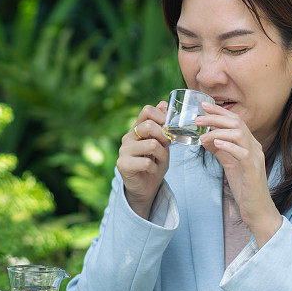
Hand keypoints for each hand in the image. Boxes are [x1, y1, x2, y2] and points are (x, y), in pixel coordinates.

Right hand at [117, 101, 170, 218]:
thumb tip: (164, 103)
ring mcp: (123, 150)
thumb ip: (163, 125)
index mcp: (138, 128)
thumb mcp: (163, 142)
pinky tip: (151, 170)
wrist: (147, 187)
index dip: (161, 116)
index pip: (147, 110)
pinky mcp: (122, 164)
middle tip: (166, 146)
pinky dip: (155, 168)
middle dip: (164, 136)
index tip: (169, 128)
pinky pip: (146, 162)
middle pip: (149, 126)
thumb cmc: (155, 162)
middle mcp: (128, 137)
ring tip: (159, 160)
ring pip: (151, 145)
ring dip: (162, 155)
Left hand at [195, 102, 281, 245]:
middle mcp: (254, 146)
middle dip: (216, 117)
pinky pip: (242, 152)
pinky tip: (215, 143)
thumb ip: (220, 150)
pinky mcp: (253, 169)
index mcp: (249, 143)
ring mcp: (256, 157)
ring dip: (218, 131)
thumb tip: (205, 137)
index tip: (203, 105)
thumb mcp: (229, 164)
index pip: (235, 120)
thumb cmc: (244, 186)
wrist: (257, 209)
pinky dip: (228, 145)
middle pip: (237, 122)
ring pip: (239, 134)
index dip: (220, 111)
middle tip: (198, 118)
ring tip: (202, 135)